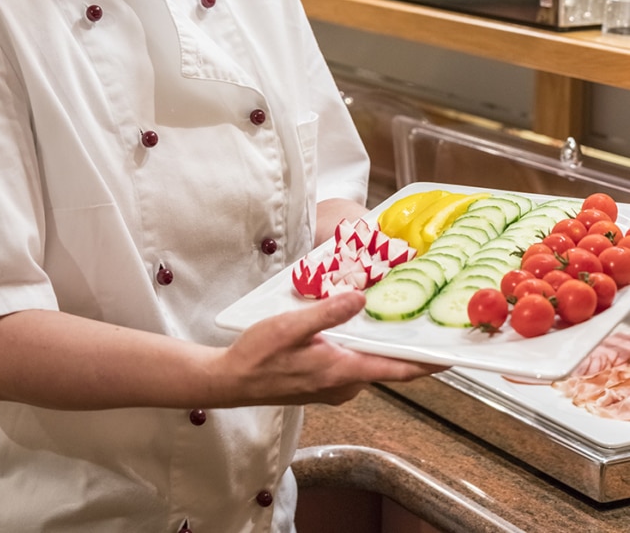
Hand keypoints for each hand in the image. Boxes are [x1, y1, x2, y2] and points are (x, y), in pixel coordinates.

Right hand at [215, 290, 441, 407]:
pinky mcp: (324, 383)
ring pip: (369, 364)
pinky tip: (355, 327)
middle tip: (424, 319)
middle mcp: (344, 385)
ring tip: (392, 316)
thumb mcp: (291, 326)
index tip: (453, 356)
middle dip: (406, 345)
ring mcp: (334, 387)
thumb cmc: (258, 355)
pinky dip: (361, 348)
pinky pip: (353, 365)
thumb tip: (360, 298)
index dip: (428, 363)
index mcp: (342, 372)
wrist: (231, 381)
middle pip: (387, 366)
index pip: (398, 370)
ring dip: (380, 345)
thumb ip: (328, 313)